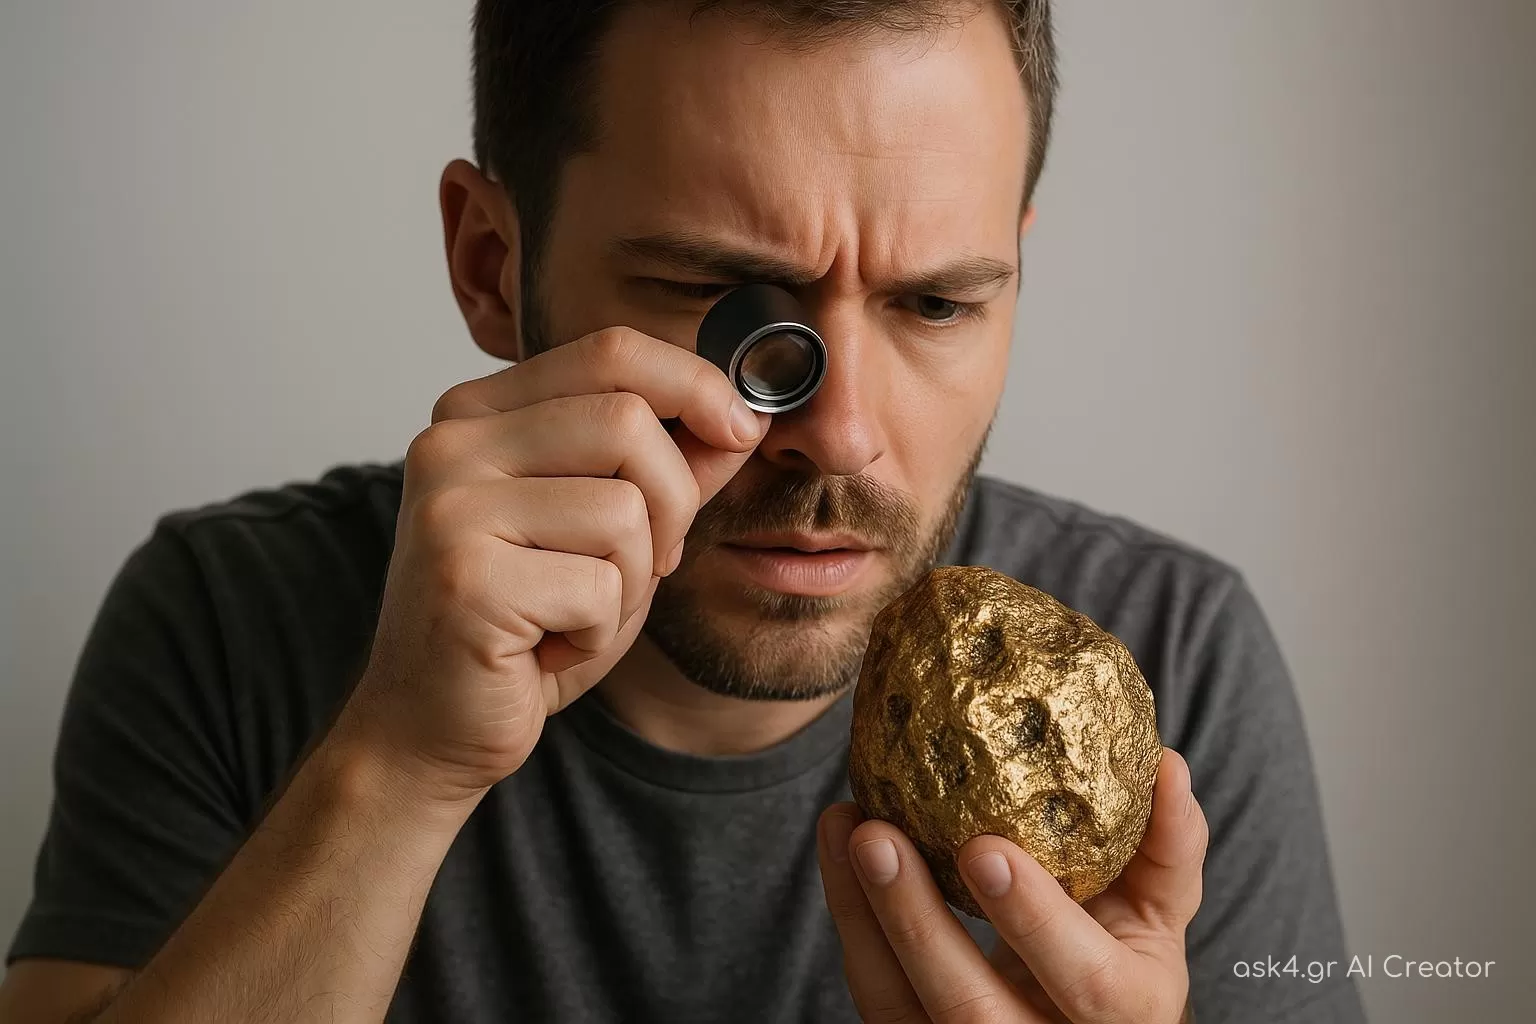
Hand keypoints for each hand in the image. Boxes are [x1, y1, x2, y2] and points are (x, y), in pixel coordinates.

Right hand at [337, 327, 770, 803]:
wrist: (428, 727)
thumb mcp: (608, 533)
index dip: (695, 384)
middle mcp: (452, 443)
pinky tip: (546, 650)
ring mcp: (450, 507)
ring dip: (632, 582)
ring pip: (625, 509)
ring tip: (577, 614)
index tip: (742, 428)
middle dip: (674, 502)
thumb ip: (665, 468)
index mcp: (479, 413)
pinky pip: (600, 588)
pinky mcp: (465, 578)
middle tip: (649, 565)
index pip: (610, 352)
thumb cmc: (524, 628)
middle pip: (628, 421)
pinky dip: (600, 633)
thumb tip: (742, 417)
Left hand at [819, 747, 1206, 1022]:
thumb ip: (1167, 847)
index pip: (1088, 986)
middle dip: (917, 924)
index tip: (986, 848)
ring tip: (846, 826)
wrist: (1071, 1021)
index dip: (1038, 923)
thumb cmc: (1115, 954)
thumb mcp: (1156, 914)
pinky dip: (850, 917)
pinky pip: (874, 992)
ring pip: (900, 1010)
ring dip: (862, 914)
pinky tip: (839, 845)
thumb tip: (1164, 765)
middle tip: (878, 836)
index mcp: (1127, 1014)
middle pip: (970, 1012)